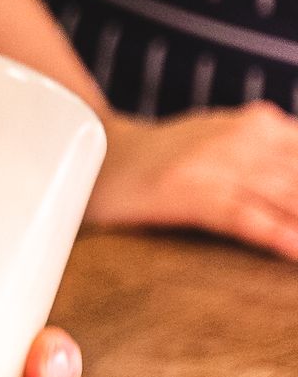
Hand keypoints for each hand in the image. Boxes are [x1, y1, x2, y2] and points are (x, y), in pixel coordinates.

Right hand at [88, 102, 297, 259]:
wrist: (98, 154)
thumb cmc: (166, 156)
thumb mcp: (229, 139)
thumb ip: (273, 149)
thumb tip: (294, 157)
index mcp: (263, 124)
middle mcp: (248, 139)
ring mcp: (220, 165)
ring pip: (292, 197)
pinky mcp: (191, 194)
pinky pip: (247, 218)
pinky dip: (280, 236)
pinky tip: (297, 252)